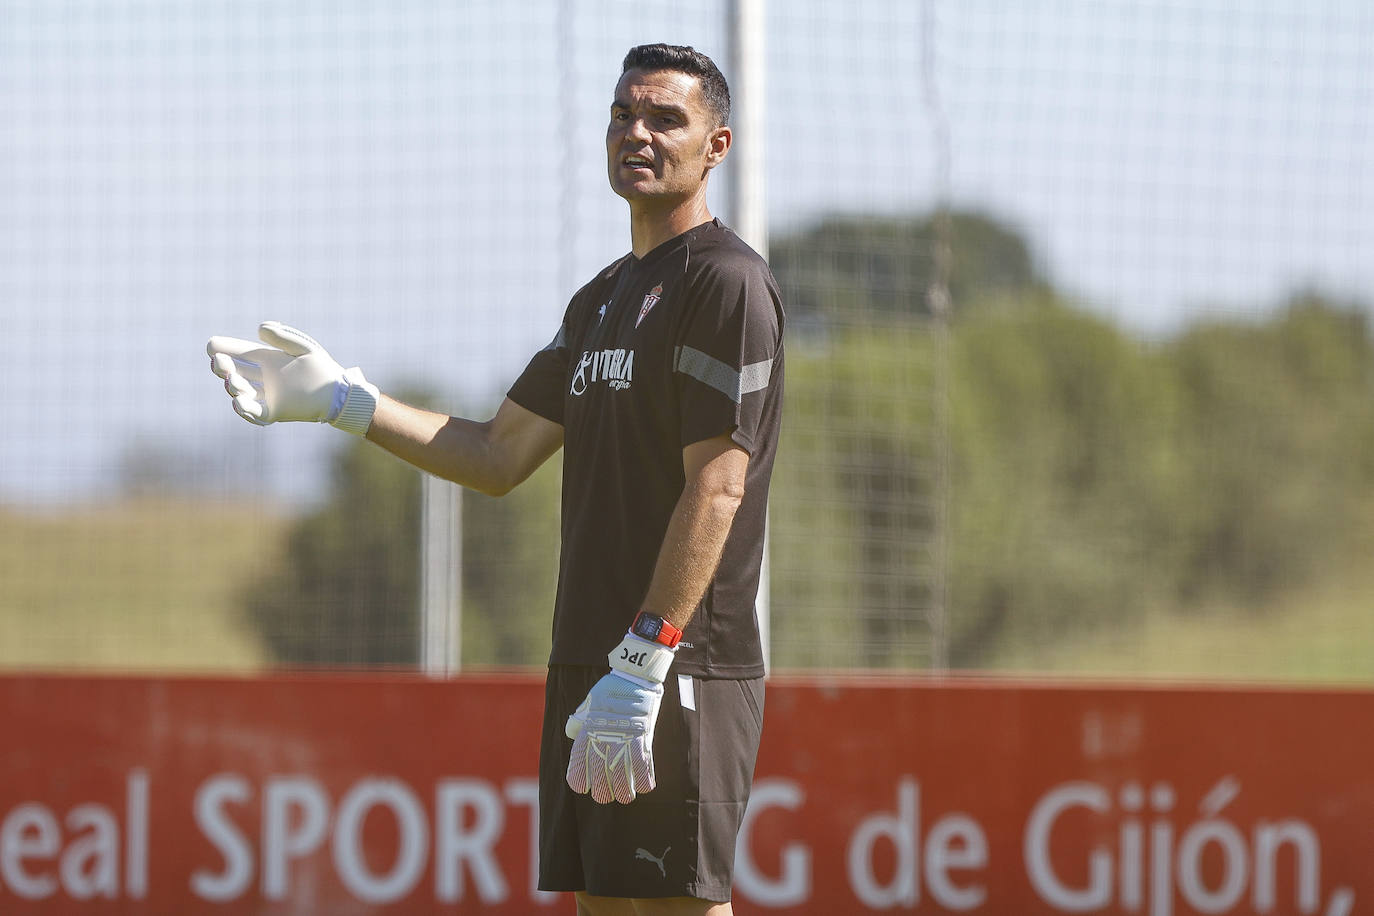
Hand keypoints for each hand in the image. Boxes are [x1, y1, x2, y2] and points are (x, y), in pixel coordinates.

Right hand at [207, 321, 377, 434]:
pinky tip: (237, 402)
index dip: (224, 349)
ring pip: (241, 392)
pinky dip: (244, 410)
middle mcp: (264, 378)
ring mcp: (267, 396)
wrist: (339, 393)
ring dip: (232, 387)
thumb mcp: (303, 348)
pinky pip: (255, 412)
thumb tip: (259, 328)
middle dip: (223, 368)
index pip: (240, 353)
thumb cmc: (322, 368)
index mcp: (268, 359)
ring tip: (231, 381)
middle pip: (235, 372)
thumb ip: (283, 337)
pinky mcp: (274, 412)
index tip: (211, 345)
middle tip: (218, 363)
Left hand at [565, 631, 676, 804]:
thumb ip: (580, 721)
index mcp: (587, 733)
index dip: (579, 782)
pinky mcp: (642, 739)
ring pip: (622, 783)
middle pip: (600, 783)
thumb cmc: (610, 689)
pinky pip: (643, 770)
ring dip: (624, 793)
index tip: (584, 786)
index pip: (577, 771)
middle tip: (607, 794)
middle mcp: (603, 741)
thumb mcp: (589, 703)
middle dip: (603, 793)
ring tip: (626, 796)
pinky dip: (644, 781)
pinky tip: (643, 786)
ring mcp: (624, 742)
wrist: (634, 676)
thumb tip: (572, 731)